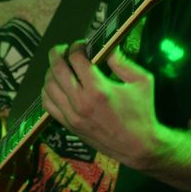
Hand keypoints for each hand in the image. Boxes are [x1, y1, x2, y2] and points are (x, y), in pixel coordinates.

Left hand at [41, 42, 161, 168]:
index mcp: (99, 89)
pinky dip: (47, 91)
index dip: (76, 47)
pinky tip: (56, 85)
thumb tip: (108, 46)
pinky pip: (48, 105)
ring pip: (48, 86)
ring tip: (59, 65)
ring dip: (51, 71)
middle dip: (57, 53)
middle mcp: (81, 102)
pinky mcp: (69, 125)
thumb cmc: (142, 112)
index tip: (81, 45)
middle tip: (62, 48)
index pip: (75, 59)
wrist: (139, 146)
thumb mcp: (141, 81)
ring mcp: (73, 116)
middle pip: (57, 70)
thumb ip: (123, 61)